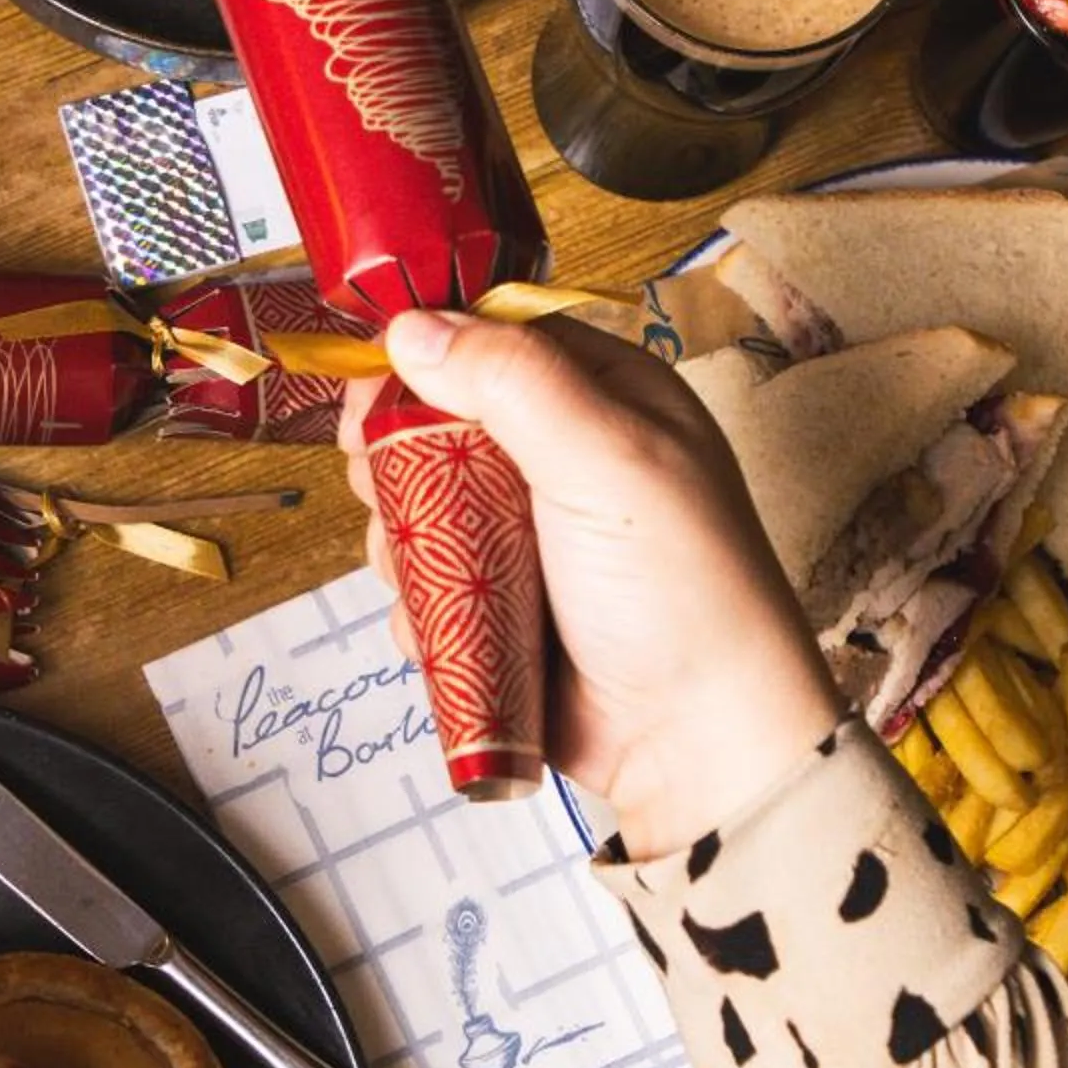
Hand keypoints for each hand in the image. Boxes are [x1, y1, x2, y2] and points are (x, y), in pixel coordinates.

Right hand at [344, 311, 845, 855]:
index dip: (429, 356)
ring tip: (414, 567)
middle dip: (400, 454)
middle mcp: (568, 459)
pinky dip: (419, 603)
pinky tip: (432, 623)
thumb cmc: (678, 591)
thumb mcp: (602, 459)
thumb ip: (510, 383)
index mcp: (610, 398)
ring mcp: (534, 536)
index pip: (499, 342)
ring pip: (426, 506)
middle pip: (444, 423)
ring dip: (403, 536)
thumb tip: (413, 327)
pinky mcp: (505, 604)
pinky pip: (432, 583)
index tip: (374, 387)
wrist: (694, 741)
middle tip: (379, 480)